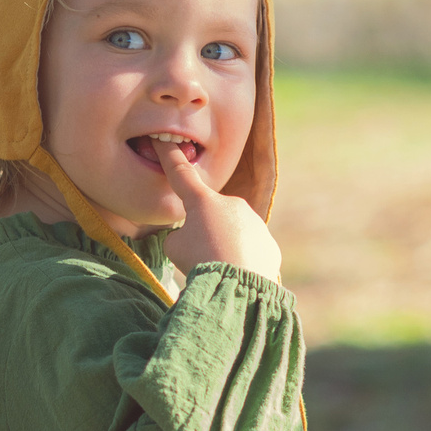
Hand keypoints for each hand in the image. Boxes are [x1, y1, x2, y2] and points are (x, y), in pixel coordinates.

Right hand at [156, 136, 283, 283]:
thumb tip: (194, 237)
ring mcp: (254, 223)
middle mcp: (232, 204)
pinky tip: (237, 275)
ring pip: (232, 234)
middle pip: (211, 215)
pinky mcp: (268, 244)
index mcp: (203, 201)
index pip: (181, 175)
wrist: (239, 288)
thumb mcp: (174, 248)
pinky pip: (250, 251)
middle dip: (205, 232)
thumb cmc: (200, 263)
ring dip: (224, 248)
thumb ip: (182, 235)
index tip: (162, 141)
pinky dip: (242, 262)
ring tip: (220, 269)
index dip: (170, 159)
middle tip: (200, 256)